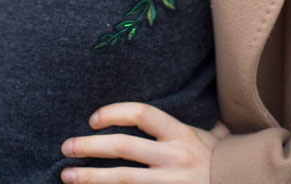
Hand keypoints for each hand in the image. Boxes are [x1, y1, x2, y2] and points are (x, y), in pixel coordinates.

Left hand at [60, 102, 229, 182]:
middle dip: (90, 147)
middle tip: (65, 147)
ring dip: (91, 178)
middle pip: (124, 148)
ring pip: (123, 179)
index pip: (141, 114)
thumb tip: (179, 113)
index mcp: (182, 134)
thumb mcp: (211, 137)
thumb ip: (192, 126)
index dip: (114, 112)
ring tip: (67, 175)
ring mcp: (171, 183)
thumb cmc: (225, 164)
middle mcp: (175, 157)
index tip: (92, 119)